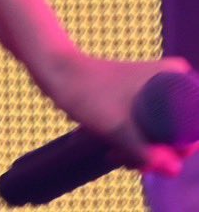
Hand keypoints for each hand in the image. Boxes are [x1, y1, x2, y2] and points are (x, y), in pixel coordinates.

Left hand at [41, 49, 195, 176]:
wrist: (57, 72)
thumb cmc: (87, 93)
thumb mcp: (117, 128)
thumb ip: (146, 152)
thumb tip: (174, 170)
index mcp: (173, 77)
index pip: (197, 120)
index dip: (184, 145)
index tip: (161, 154)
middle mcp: (167, 80)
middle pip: (179, 130)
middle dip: (160, 152)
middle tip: (134, 160)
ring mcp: (152, 89)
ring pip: (161, 132)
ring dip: (144, 150)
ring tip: (117, 155)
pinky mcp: (137, 99)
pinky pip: (146, 128)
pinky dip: (134, 143)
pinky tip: (113, 152)